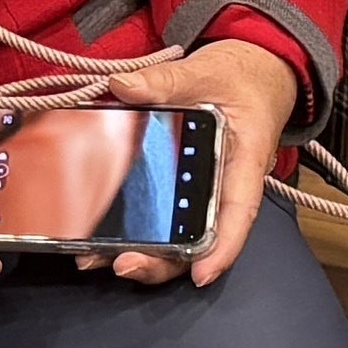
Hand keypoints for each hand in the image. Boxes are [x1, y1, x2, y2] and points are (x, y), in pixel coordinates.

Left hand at [98, 34, 298, 284]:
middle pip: (199, 239)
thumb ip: (168, 81)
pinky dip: (132, 232)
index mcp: (242, 162)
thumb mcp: (207, 72)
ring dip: (141, 254)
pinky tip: (96, 237)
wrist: (251, 75)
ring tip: (96, 258)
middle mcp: (221, 187)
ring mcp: (199, 192)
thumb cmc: (238, 79)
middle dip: (163, 262)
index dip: (223, 247)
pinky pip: (160, 217)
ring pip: (176, 237)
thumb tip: (124, 86)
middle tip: (122, 265)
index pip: (239, 212)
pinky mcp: (178, 188)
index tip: (201, 274)